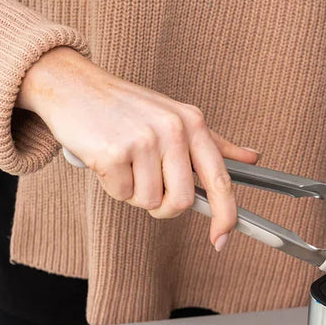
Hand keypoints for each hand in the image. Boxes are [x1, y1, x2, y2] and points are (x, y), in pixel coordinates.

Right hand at [17, 47, 257, 249]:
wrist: (72, 84)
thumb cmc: (125, 106)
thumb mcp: (176, 116)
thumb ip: (214, 142)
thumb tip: (253, 158)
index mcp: (193, 123)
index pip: (220, 180)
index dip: (226, 215)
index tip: (222, 239)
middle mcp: (173, 130)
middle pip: (182, 201)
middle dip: (163, 205)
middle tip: (145, 183)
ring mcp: (144, 140)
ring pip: (149, 202)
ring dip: (133, 192)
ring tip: (124, 162)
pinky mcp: (114, 152)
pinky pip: (121, 195)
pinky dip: (112, 185)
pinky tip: (105, 159)